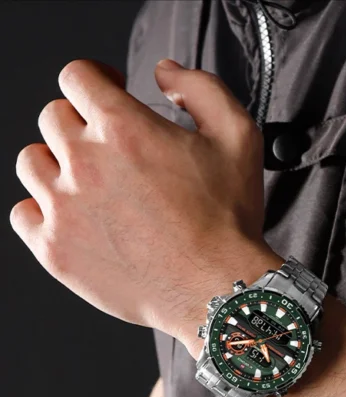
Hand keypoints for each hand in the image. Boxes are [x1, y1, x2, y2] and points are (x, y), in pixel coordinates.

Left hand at [10, 58, 281, 354]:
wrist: (218, 290)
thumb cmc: (228, 222)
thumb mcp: (238, 137)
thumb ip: (201, 89)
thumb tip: (166, 73)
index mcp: (122, 127)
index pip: (77, 77)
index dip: (96, 80)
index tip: (107, 93)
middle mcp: (84, 162)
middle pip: (53, 118)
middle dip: (81, 125)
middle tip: (110, 149)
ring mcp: (63, 208)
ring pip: (32, 163)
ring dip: (58, 166)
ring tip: (91, 186)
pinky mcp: (56, 250)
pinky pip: (24, 215)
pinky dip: (42, 212)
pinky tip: (75, 219)